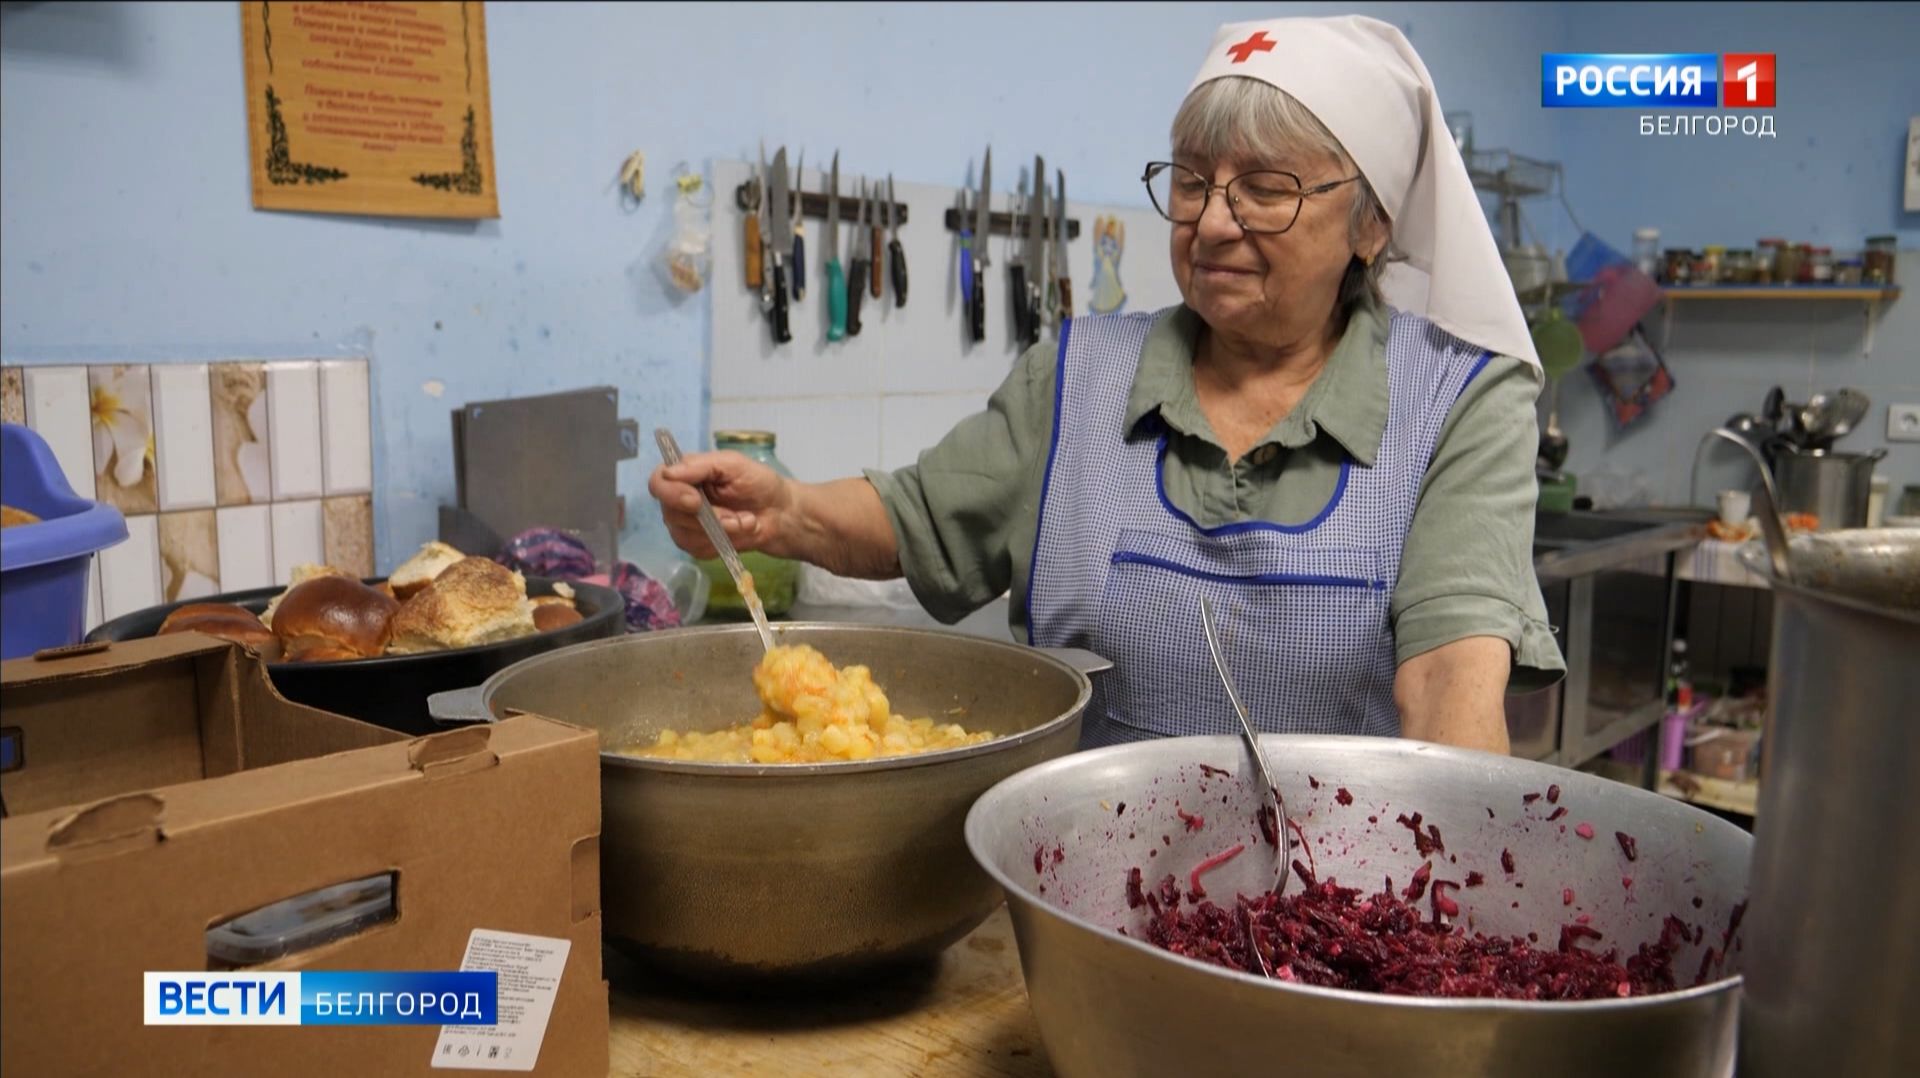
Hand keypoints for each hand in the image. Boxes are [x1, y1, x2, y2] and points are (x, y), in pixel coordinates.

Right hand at [647, 450, 792, 558]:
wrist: (780, 514)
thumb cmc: (758, 483)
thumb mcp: (733, 464)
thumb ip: (701, 465)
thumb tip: (669, 473)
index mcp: (685, 474)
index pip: (658, 483)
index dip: (672, 494)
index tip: (696, 501)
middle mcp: (679, 499)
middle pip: (671, 513)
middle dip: (709, 518)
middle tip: (738, 517)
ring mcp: (686, 524)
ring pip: (684, 535)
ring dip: (720, 531)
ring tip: (745, 521)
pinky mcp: (697, 545)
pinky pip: (698, 549)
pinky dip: (723, 543)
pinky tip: (740, 532)